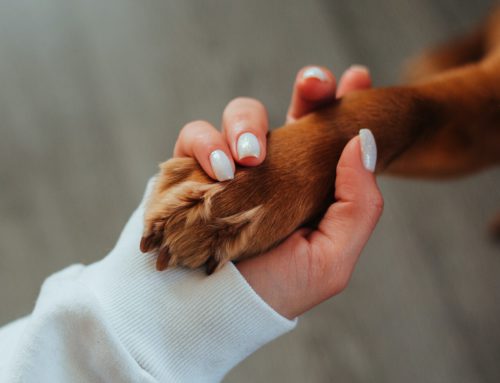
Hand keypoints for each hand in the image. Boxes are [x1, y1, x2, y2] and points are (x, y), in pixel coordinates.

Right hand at [173, 65, 381, 318]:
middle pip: (291, 110)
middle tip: (314, 84)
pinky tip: (219, 170)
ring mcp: (231, 166)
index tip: (358, 77)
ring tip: (246, 159)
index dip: (343, 102)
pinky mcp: (191, 169)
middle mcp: (271, 169)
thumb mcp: (330, 259)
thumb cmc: (272, 290)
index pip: (329, 135)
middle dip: (307, 89)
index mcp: (307, 185)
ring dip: (245, 124)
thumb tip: (363, 141)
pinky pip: (195, 135)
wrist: (208, 314)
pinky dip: (205, 145)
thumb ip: (358, 205)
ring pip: (240, 114)